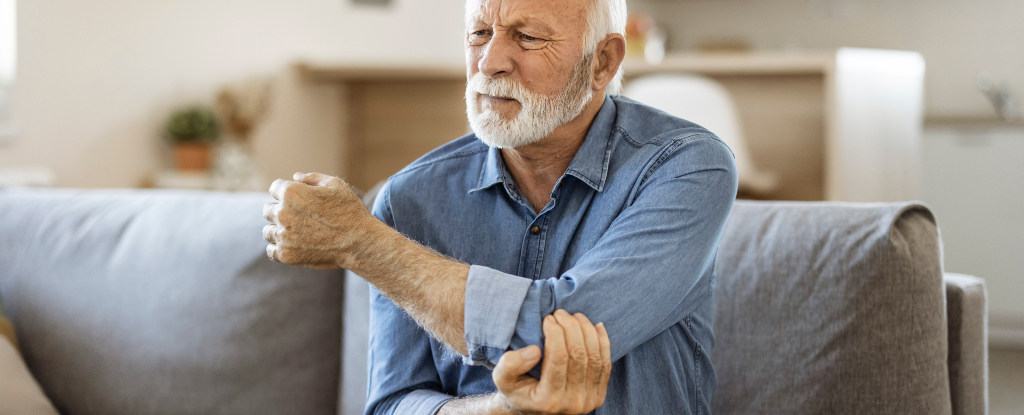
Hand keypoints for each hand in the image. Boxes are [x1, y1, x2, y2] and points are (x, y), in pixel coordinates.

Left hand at [263, 172, 370, 269]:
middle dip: (281, 211)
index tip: (297, 199)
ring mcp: (283, 236)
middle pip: (268, 210)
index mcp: (291, 192)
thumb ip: (313, 178)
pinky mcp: (286, 255)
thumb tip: (296, 176)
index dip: (286, 192)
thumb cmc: (350, 211)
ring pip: (268, 231)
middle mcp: (283, 213)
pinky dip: (279, 248)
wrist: (359, 243)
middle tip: (300, 218)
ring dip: (278, 230)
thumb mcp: (336, 186)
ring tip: (297, 233)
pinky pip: (271, 250)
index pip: (275, 188)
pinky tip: (293, 246)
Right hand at [491, 310, 611, 414]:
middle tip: (560, 313)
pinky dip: (603, 342)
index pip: (558, 358)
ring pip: (595, 358)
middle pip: (579, 355)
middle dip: (571, 328)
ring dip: (587, 331)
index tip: (548, 318)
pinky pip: (606, 365)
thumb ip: (510, 365)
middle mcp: (572, 403)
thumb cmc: (516, 389)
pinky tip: (595, 326)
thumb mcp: (502, 379)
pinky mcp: (599, 395)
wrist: (533, 409)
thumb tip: (535, 350)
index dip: (555, 333)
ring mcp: (589, 400)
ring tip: (575, 316)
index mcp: (548, 400)